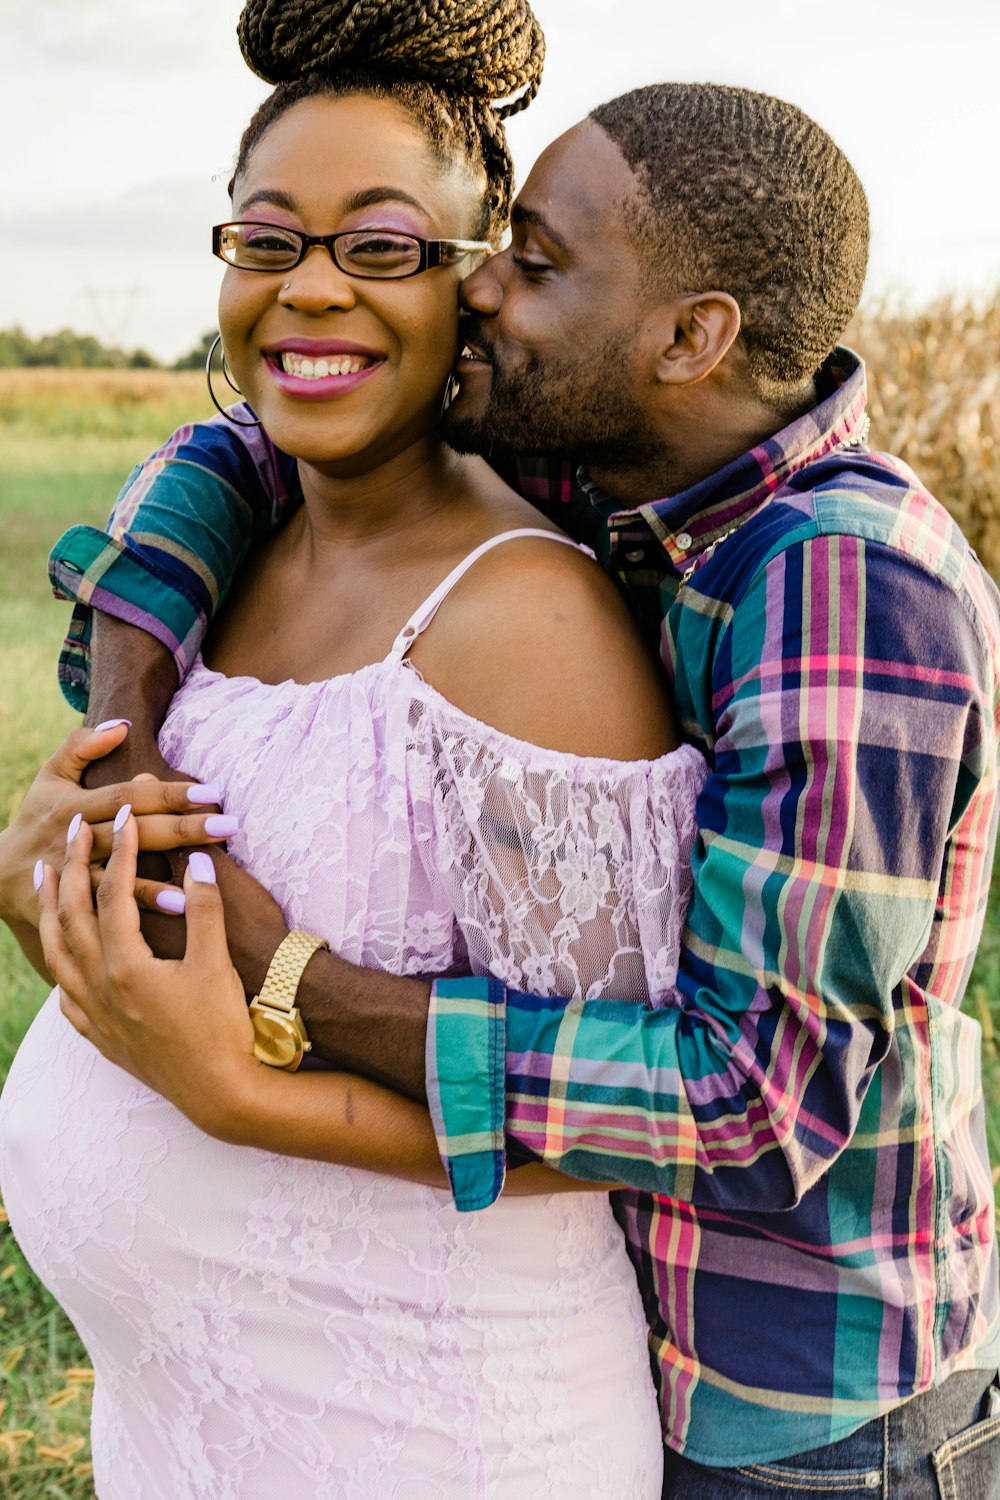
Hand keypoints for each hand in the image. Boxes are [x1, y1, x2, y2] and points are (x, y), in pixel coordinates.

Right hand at [0, 722, 233, 929]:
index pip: (129, 796)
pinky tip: (181, 907)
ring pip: (123, 872)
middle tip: (229, 824)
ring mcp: (75, 875)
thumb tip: (122, 726)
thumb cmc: (37, 817)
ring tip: (208, 871)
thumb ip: (80, 747)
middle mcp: (75, 838)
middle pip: (135, 832)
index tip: (211, 791)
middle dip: (183, 827)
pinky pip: (113, 906)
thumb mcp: (50, 777)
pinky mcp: (75, 906)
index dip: (169, 792)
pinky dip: (145, 904)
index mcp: (73, 805)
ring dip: (166, 873)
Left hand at [36, 808, 258, 1138]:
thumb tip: (197, 859)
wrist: (221, 1094)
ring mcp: (96, 1015)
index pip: (113, 894)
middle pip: (72, 916)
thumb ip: (204, 909)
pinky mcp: (103, 1037)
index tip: (126, 816)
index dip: (120, 850)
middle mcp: (99, 988)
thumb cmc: (223, 1029)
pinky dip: (59, 964)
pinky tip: (64, 956)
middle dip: (71, 867)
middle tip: (75, 829)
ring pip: (57, 952)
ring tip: (44, 878)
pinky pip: (65, 994)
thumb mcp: (216, 964)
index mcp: (124, 966)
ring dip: (49, 910)